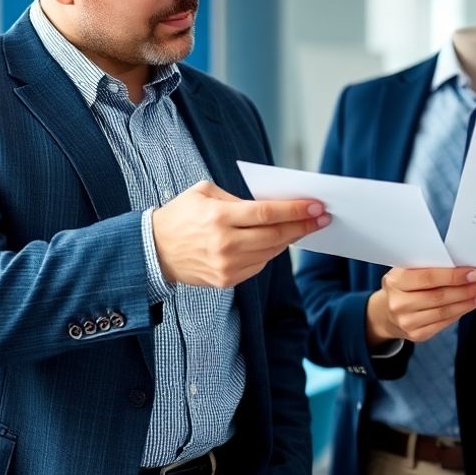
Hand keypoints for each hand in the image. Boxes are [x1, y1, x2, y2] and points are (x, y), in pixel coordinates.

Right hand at [153, 180, 328, 287]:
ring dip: (289, 239)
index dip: (295, 210)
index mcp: (219, 217)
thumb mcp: (203, 193)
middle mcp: (225, 244)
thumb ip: (237, 198)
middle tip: (322, 218)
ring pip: (271, 252)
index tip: (317, 206)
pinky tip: (275, 241)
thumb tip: (271, 205)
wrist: (153, 251)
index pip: (267, 213)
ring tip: (302, 228)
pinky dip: (269, 252)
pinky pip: (259, 265)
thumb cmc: (180, 216)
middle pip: (275, 235)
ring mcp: (226, 266)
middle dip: (303, 226)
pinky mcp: (226, 281)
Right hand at [366, 266, 475, 345]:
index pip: (428, 277)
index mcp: (395, 281)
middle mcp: (398, 303)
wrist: (386, 312)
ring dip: (467, 302)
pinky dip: (459, 313)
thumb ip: (428, 268)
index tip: (474, 273)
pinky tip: (469, 305)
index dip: (453, 276)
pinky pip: (443, 323)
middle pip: (439, 297)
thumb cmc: (402, 285)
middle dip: (466, 290)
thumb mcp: (407, 271)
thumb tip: (463, 268)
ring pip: (444, 312)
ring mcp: (406, 322)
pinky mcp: (416, 335)